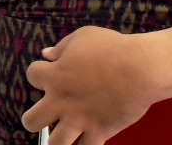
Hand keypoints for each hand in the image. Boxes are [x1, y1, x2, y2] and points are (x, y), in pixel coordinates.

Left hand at [22, 26, 159, 144]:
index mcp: (54, 75)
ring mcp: (80, 119)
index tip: (50, 73)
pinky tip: (87, 139)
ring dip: (55, 140)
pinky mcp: (100, 130)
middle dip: (33, 119)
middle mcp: (61, 100)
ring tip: (62, 134)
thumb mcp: (82, 37)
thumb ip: (61, 47)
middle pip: (30, 121)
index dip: (39, 74)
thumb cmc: (113, 48)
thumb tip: (46, 54)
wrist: (140, 68)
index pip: (31, 76)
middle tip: (45, 115)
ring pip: (55, 143)